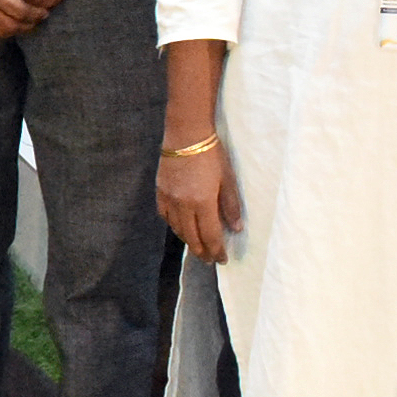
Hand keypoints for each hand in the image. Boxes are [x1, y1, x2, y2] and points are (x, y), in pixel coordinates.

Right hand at [156, 144, 239, 263]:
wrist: (186, 136)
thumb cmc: (212, 155)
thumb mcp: (228, 180)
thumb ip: (231, 206)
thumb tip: (235, 228)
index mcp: (203, 202)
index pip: (210, 235)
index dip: (216, 250)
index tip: (222, 260)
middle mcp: (183, 205)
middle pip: (192, 236)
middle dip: (202, 251)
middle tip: (209, 260)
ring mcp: (169, 199)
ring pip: (177, 229)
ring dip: (188, 241)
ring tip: (197, 248)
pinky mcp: (160, 191)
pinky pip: (165, 216)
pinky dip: (174, 226)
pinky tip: (180, 228)